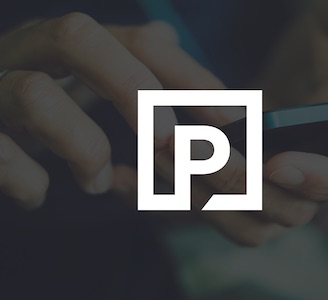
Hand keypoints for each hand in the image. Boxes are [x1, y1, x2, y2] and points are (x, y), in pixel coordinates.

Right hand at [0, 13, 217, 207]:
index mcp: (71, 43)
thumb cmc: (41, 107)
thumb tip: (169, 36)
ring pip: (34, 94)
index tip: (230, 115)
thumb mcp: (87, 82)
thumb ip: (129, 66)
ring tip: (97, 180)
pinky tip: (41, 195)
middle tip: (164, 140)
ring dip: (81, 144)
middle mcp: (29, 50)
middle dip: (132, 89)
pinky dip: (28, 179)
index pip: (140, 42)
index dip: (189, 76)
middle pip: (80, 37)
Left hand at [114, 0, 327, 245]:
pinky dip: (161, 199)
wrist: (299, 87)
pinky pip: (201, 212)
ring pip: (238, 221)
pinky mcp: (233, 200)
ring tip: (156, 149)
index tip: (279, 161)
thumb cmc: (325, 58)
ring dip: (196, 193)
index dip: (321, 180)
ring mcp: (270, 202)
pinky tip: (122, 175)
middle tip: (191, 144)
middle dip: (237, 180)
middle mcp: (311, 190)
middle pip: (283, 209)